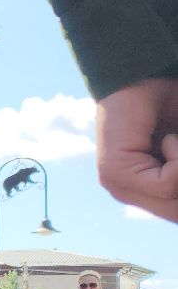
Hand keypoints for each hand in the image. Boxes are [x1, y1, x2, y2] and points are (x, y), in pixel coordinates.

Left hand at [94, 78, 177, 222]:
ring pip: (176, 199)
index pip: (177, 213)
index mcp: (144, 192)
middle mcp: (127, 193)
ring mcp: (118, 186)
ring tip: (175, 138)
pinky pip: (167, 183)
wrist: (145, 76)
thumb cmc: (172, 107)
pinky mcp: (116, 174)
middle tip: (176, 143)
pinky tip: (168, 138)